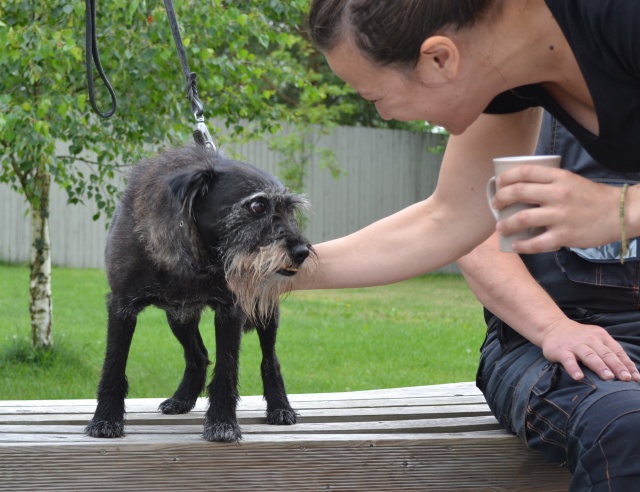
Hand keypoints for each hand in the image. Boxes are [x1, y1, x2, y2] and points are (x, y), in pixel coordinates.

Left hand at [492, 165, 620, 253]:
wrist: (620, 213)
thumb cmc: (592, 197)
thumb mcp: (571, 181)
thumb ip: (549, 183)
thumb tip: (520, 189)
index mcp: (559, 177)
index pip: (525, 172)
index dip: (506, 176)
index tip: (498, 183)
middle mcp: (558, 194)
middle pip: (518, 192)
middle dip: (500, 199)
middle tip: (495, 204)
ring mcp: (560, 215)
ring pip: (522, 218)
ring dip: (506, 224)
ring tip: (500, 227)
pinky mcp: (564, 236)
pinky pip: (536, 242)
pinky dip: (522, 245)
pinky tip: (515, 245)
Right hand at [540, 319, 639, 381]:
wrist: (553, 327)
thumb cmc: (579, 337)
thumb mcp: (596, 339)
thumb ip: (609, 351)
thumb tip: (628, 371)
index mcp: (601, 336)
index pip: (617, 351)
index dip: (627, 365)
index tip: (636, 378)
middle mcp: (590, 339)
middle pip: (606, 354)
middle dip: (617, 366)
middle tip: (626, 378)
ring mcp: (575, 345)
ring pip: (590, 356)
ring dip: (600, 366)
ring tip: (609, 378)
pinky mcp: (561, 350)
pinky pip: (568, 360)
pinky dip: (573, 368)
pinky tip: (578, 377)